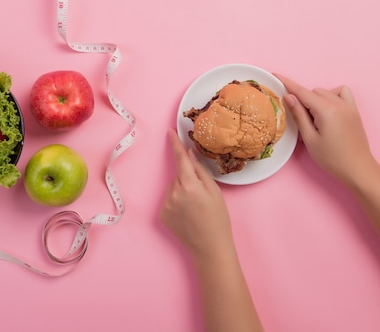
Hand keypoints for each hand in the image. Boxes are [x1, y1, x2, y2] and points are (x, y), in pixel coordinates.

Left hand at [159, 129, 234, 259]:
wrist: (209, 247)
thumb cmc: (217, 219)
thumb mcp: (215, 192)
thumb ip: (200, 171)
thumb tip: (190, 154)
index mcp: (190, 186)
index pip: (180, 159)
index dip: (175, 144)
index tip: (169, 131)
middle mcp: (174, 193)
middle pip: (179, 175)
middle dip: (187, 178)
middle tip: (201, 194)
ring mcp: (166, 205)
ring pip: (173, 187)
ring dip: (182, 190)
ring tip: (195, 207)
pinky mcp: (162, 214)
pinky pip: (169, 199)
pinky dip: (176, 202)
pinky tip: (187, 214)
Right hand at [274, 74, 375, 185]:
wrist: (358, 169)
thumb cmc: (332, 159)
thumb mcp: (310, 139)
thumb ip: (299, 116)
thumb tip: (289, 97)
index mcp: (327, 110)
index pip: (302, 92)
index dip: (288, 84)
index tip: (276, 75)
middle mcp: (339, 104)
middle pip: (313, 92)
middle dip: (304, 101)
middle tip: (302, 122)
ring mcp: (349, 106)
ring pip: (326, 92)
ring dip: (317, 100)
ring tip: (316, 120)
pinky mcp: (354, 111)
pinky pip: (342, 93)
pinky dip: (332, 96)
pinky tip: (329, 110)